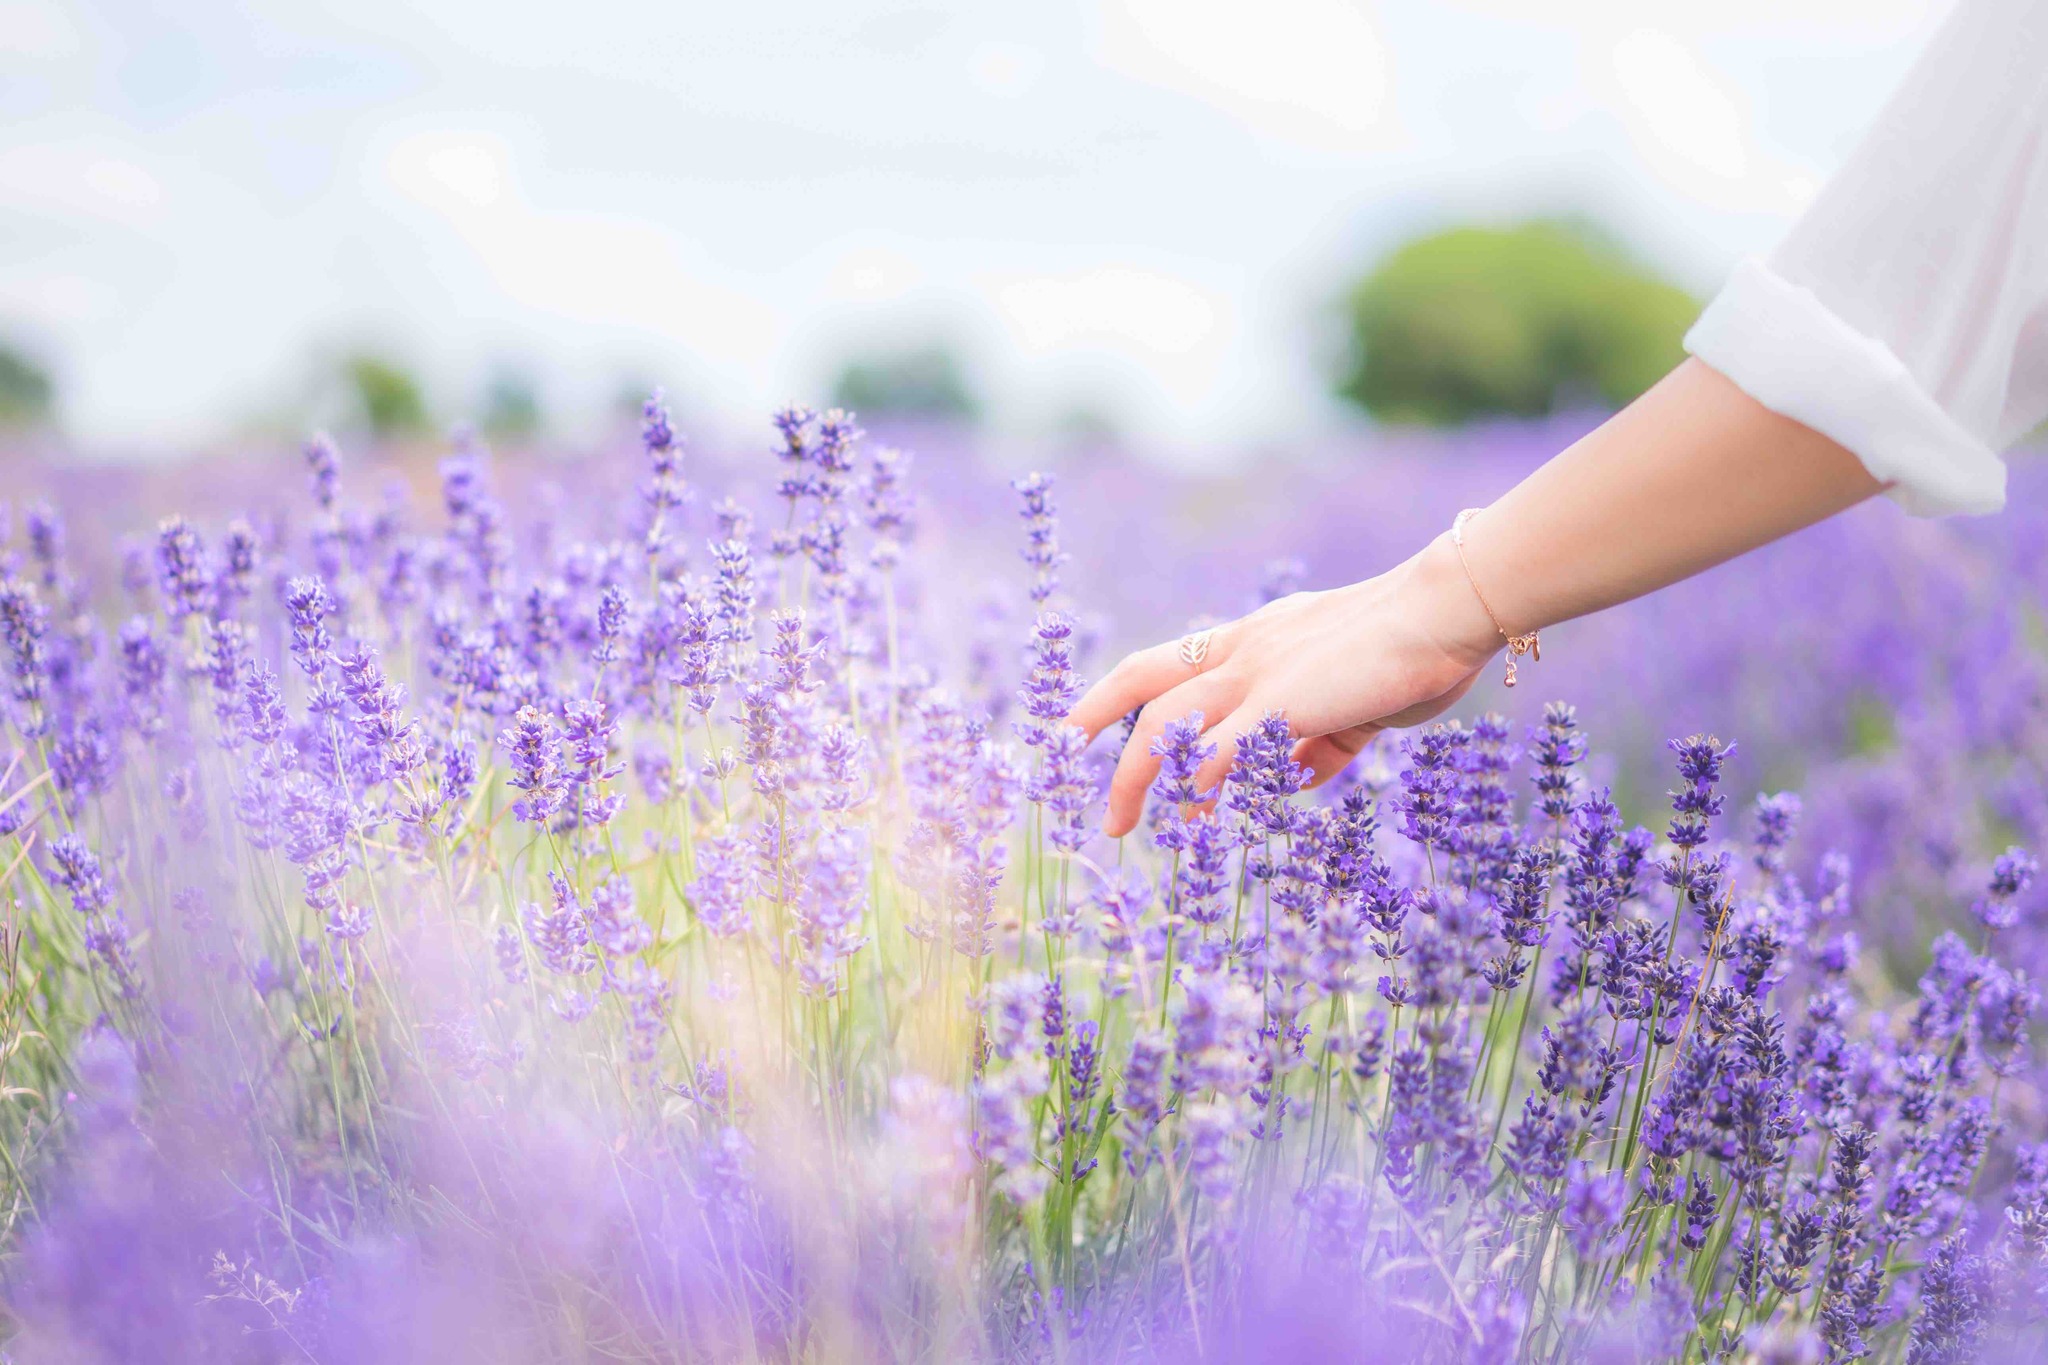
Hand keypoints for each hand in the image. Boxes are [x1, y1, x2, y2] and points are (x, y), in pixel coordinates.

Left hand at [1067, 532, 1503, 835]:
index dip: (1117, 693)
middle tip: (1070, 768)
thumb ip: (1316, 740)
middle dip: (1100, 726)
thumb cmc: (1415, 654)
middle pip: (1146, 682)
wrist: (1451, 611)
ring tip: (1125, 826)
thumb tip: (1294, 779)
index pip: (1170, 662)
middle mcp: (1247, 649)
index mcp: (1258, 639)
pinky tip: (1189, 814)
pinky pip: (1224, 745)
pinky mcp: (1286, 700)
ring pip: (1172, 722)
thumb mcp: (1352, 703)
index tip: (1081, 728)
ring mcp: (1262, 672)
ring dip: (1140, 775)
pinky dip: (1199, 779)